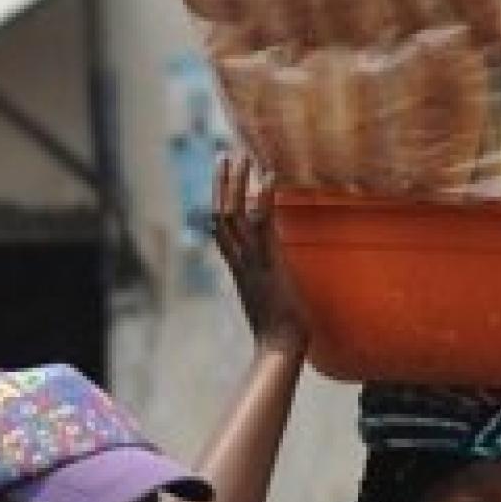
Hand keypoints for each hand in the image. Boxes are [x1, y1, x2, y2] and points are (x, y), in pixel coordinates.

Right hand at [213, 154, 306, 352]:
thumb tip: (276, 280)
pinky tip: (269, 177)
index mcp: (238, 268)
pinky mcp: (267, 260)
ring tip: (242, 156)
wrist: (280, 345)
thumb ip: (267, 285)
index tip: (222, 182)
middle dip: (221, 184)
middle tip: (224, 155)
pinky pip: (262, 224)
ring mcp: (251, 259)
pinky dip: (264, 198)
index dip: (219, 203)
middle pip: (220, 214)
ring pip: (234, 214)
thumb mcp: (269, 302)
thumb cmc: (280, 330)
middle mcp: (239, 259)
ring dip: (237, 182)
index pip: (221, 230)